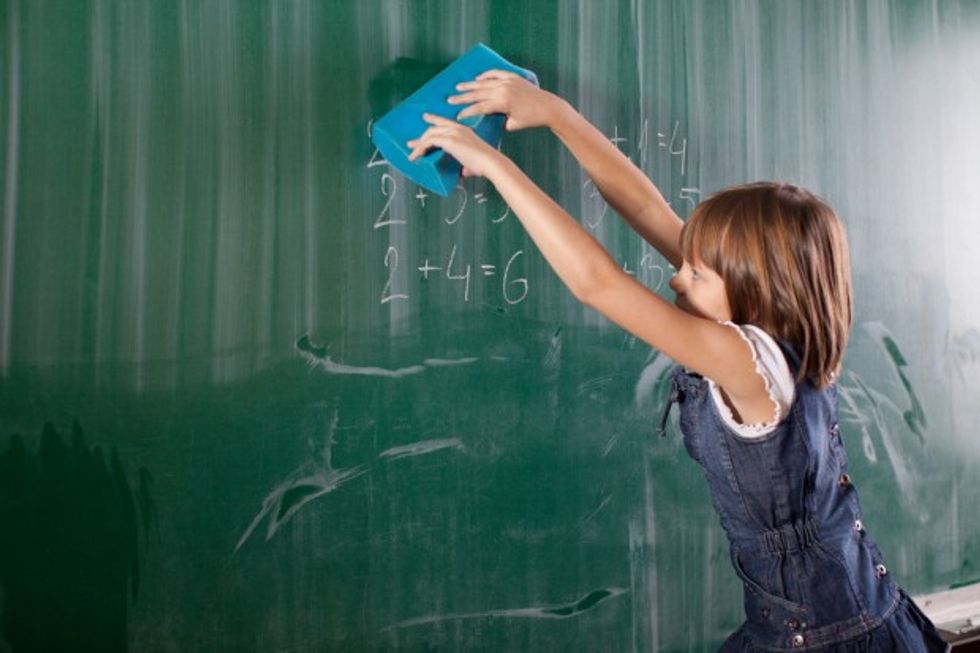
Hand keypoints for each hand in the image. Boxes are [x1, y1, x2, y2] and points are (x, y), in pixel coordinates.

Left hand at [406, 113, 505, 177]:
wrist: (490, 162)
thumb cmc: (485, 164)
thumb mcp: (472, 161)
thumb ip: (465, 165)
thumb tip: (462, 173)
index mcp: (464, 130)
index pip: (445, 122)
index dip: (434, 119)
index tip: (425, 117)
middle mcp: (458, 128)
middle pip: (434, 128)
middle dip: (421, 137)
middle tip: (411, 143)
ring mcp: (453, 133)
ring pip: (430, 135)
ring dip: (419, 145)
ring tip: (412, 154)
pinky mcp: (449, 140)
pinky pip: (429, 142)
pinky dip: (420, 149)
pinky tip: (416, 156)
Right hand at [447, 69, 561, 130]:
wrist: (548, 107)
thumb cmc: (531, 119)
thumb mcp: (513, 124)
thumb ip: (499, 121)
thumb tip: (489, 119)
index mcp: (502, 102)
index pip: (479, 107)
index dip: (467, 112)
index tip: (458, 116)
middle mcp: (503, 89)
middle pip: (478, 93)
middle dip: (463, 97)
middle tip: (450, 100)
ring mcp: (508, 81)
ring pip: (484, 82)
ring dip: (470, 85)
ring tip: (458, 87)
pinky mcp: (513, 77)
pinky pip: (496, 73)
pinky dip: (486, 75)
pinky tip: (478, 78)